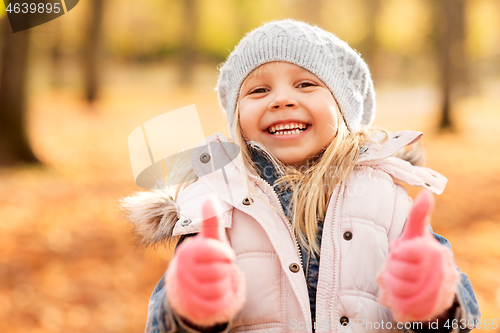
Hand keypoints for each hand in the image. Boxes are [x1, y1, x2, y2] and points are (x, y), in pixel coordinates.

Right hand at [166, 197, 245, 326]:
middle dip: (225, 270)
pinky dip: (220, 300)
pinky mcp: (192, 307)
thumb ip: (211, 221)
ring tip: (216, 280)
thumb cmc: (206, 257)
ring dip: (223, 285)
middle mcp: (182, 270)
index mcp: (187, 252)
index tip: (227, 255)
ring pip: (218, 289)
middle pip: (219, 271)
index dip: (225, 253)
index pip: (212, 250)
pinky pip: (216, 305)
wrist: (192, 285)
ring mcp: (186, 290)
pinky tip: (214, 294)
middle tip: (219, 268)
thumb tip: (209, 197)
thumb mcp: (211, 239)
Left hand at [376, 190, 458, 321]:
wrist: (433, 285)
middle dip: (392, 272)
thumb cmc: (418, 253)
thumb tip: (426, 193)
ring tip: (396, 281)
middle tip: (396, 268)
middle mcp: (441, 274)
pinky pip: (404, 310)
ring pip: (399, 293)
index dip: (397, 253)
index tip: (399, 252)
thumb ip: (418, 215)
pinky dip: (396, 303)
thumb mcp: (416, 233)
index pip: (403, 253)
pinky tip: (398, 296)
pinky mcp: (429, 311)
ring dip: (391, 287)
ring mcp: (437, 294)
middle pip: (399, 275)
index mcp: (435, 252)